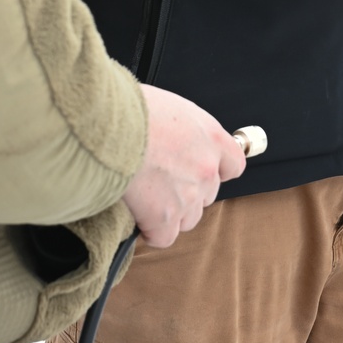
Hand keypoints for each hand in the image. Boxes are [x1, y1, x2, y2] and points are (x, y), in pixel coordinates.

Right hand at [122, 86, 245, 248]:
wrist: (109, 126)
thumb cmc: (131, 108)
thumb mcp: (169, 105)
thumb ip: (182, 128)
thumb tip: (174, 138)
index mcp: (211, 137)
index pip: (234, 164)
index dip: (217, 169)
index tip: (200, 169)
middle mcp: (206, 168)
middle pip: (207, 194)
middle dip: (186, 191)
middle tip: (160, 178)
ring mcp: (187, 195)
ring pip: (188, 218)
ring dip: (170, 212)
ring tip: (145, 196)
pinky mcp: (164, 218)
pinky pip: (164, 236)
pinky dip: (151, 230)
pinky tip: (137, 216)